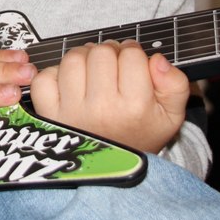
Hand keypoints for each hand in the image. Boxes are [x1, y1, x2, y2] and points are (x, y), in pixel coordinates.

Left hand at [29, 40, 190, 153]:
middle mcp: (102, 109)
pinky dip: (54, 74)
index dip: (133, 52)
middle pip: (101, 53)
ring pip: (73, 59)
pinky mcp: (50, 115)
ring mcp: (72, 112)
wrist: (115, 168)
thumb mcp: (172, 115)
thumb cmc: (141, 135)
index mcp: (135, 107)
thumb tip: (156, 60)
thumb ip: (175, 84)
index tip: (132, 61)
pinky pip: (44, 79)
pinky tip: (70, 84)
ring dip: (83, 57)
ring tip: (92, 70)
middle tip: (113, 64)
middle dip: (109, 52)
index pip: (131, 55)